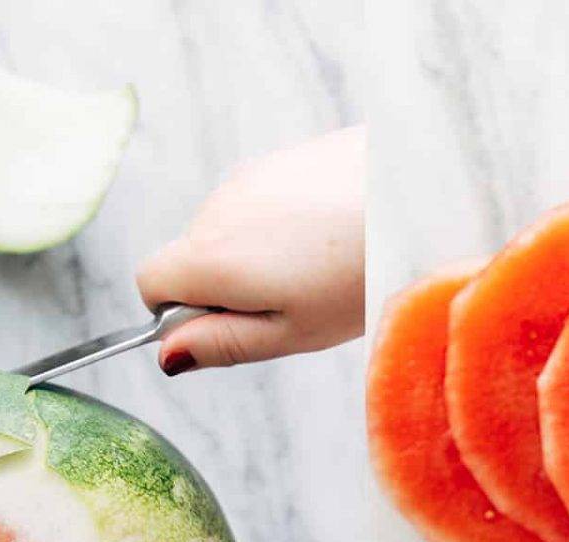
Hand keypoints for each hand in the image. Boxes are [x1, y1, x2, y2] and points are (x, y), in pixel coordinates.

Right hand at [138, 128, 367, 373]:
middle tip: (288, 303)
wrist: (420, 193)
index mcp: (211, 256)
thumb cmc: (359, 273)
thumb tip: (167, 355)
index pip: (149, 282)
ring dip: (254, 255)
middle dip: (222, 285)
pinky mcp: (283, 158)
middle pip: (190, 255)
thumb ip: (220, 344)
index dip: (177, 313)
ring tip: (316, 268)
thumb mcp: (288, 333)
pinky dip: (281, 225)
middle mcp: (219, 206)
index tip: (225, 324)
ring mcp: (250, 175)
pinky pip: (260, 203)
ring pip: (226, 230)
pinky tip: (328, 236)